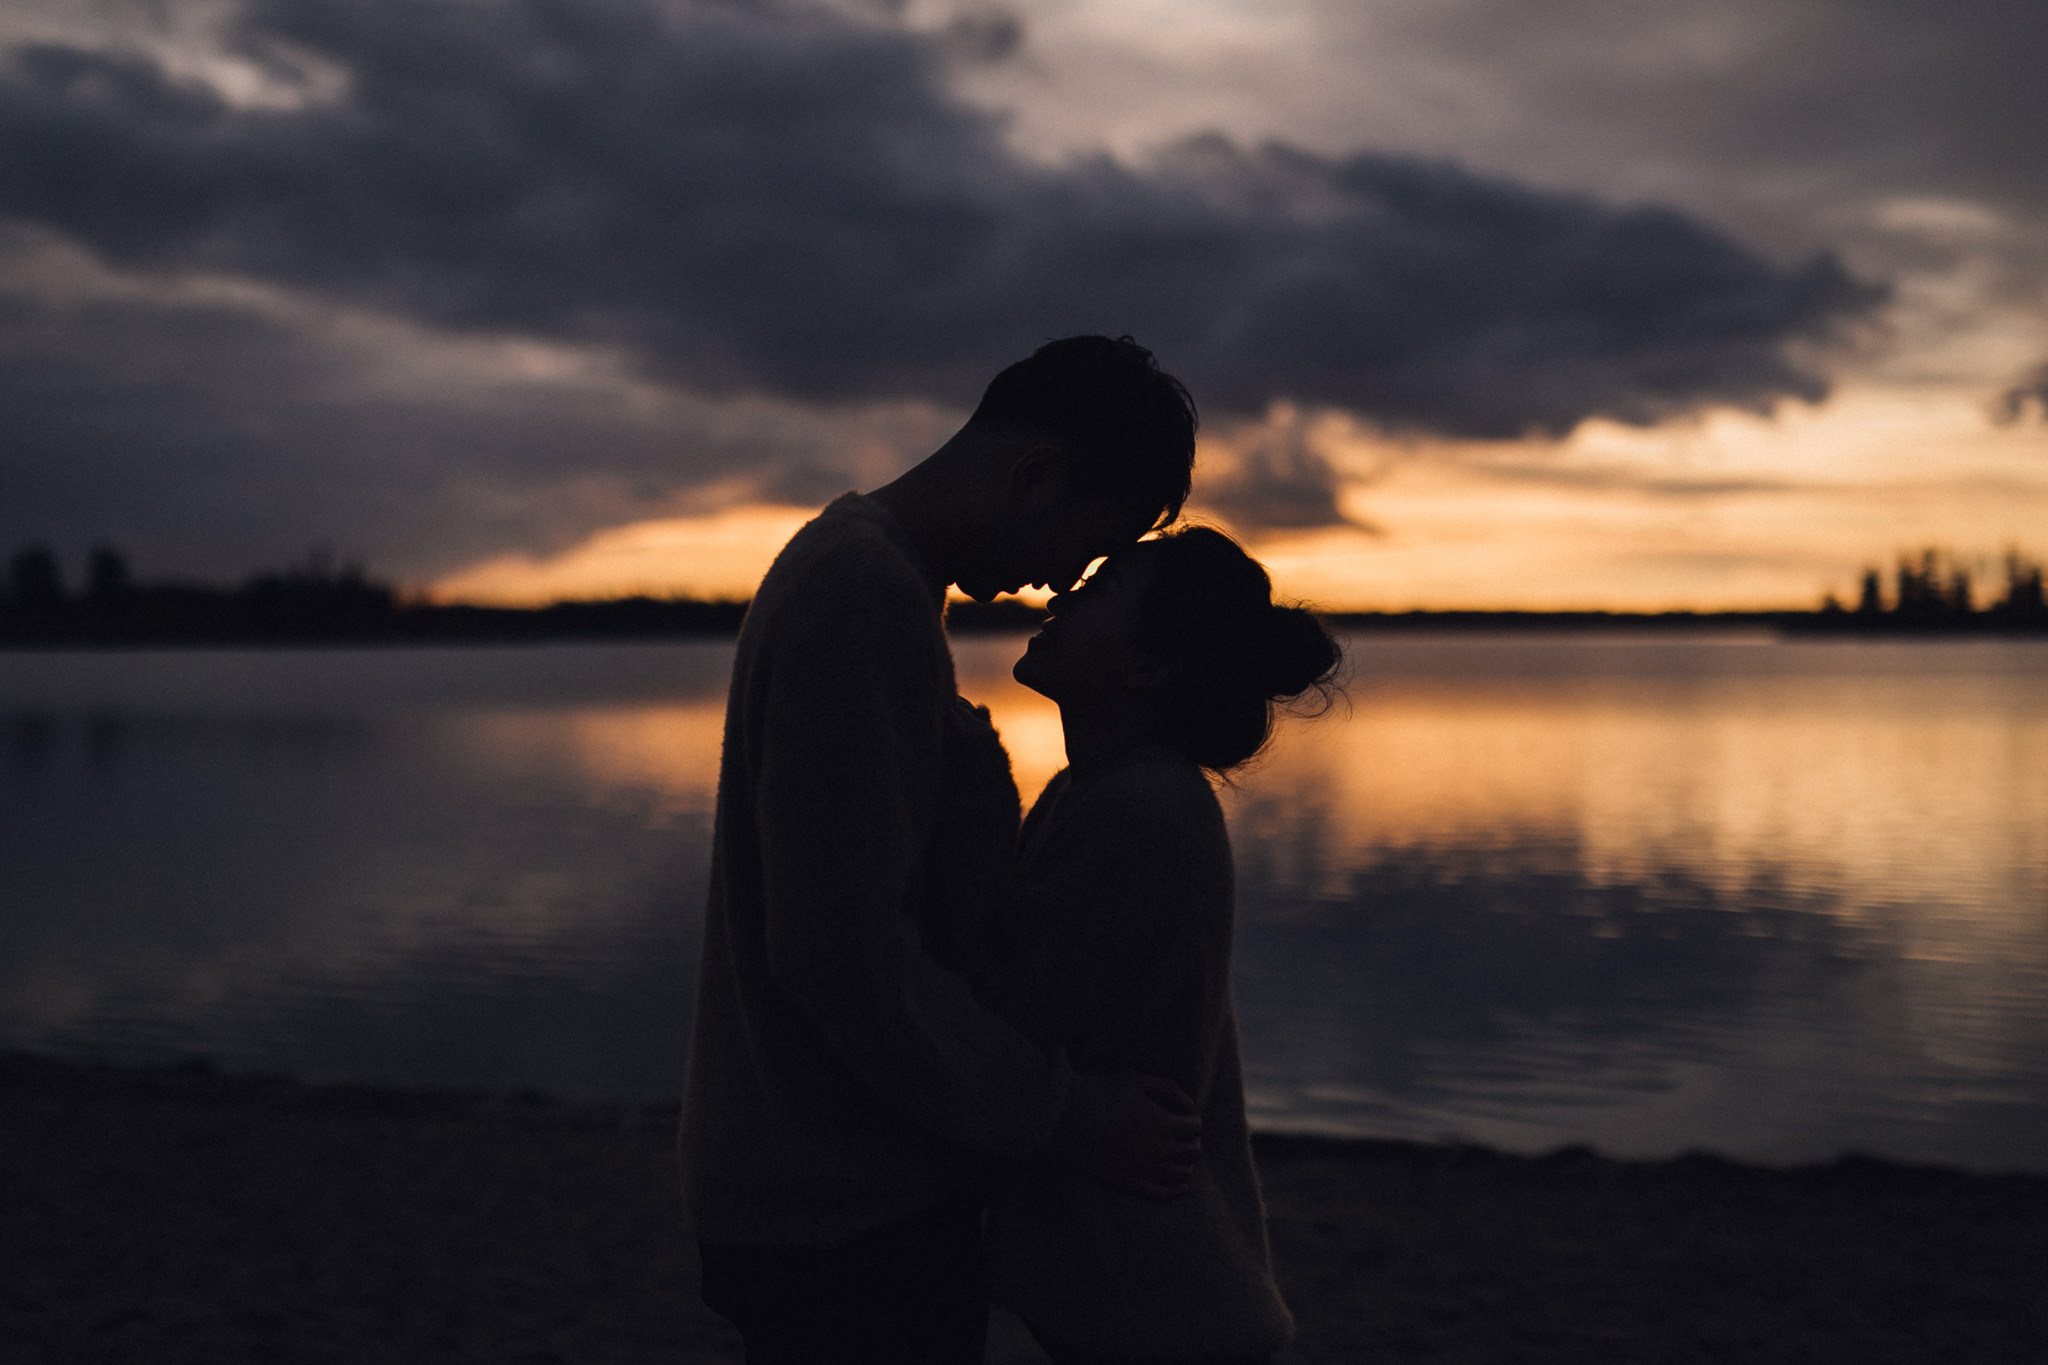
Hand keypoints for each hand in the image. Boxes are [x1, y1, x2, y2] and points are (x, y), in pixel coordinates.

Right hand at [1040, 1071, 1200, 1198]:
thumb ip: (1168, 1089)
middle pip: (1193, 1153)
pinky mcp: (1130, 1183)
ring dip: (1187, 1165)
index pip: (1195, 1127)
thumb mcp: (1137, 1081)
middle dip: (1194, 1144)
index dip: (1193, 1122)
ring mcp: (1145, 1169)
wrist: (1067, 1118)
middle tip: (1187, 1140)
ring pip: (1181, 1174)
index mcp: (1163, 1123)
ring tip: (1182, 1159)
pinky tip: (1180, 1185)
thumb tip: (1189, 1105)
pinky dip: (1176, 1190)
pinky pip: (1162, 1193)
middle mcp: (1159, 1149)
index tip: (1186, 1120)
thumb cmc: (1101, 1094)